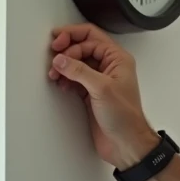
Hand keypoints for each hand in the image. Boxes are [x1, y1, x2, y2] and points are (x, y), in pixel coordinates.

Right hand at [49, 23, 159, 169]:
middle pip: (83, 47)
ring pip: (77, 64)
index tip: (56, 42)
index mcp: (118, 59)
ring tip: (54, 72)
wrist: (126, 143)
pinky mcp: (92, 94)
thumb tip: (61, 59)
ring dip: (64, 65)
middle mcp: (109, 67)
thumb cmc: (125, 117)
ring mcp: (100, 81)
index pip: (92, 37)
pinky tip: (60, 82)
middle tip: (53, 56)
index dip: (72, 37)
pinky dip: (65, 78)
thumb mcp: (102, 89)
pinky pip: (75, 79)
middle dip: (66, 51)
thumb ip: (79, 71)